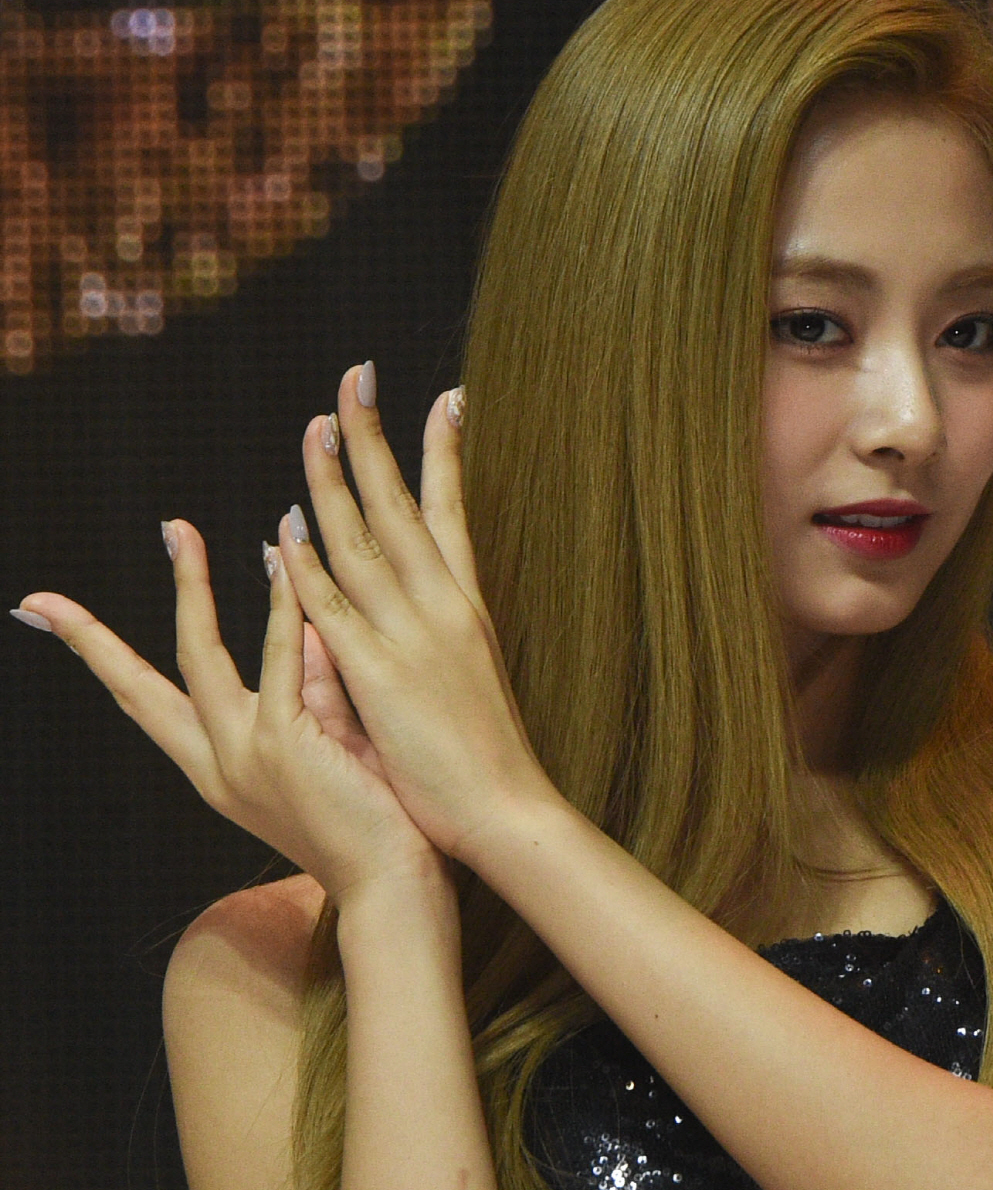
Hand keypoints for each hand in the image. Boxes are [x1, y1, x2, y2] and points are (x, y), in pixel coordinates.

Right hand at [11, 513, 447, 907]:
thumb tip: (302, 626)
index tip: (46, 617)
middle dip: (91, 634)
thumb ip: (310, 689)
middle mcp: (217, 765)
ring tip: (177, 530)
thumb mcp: (329, 745)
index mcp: (218, 770)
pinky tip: (282, 561)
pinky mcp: (285, 747)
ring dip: (189, 586)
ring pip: (197, 656)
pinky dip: (280, 607)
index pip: (145, 704)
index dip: (99, 658)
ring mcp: (245, 757)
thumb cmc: (375, 825)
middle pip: (137, 686)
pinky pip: (278, 660)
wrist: (395, 889)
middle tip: (46, 596)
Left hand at [278, 364, 556, 872]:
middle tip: (357, 377)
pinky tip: (288, 527)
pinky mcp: (379, 677)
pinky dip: (309, 567)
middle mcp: (444, 608)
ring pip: (364, 543)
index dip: (446, 454)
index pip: (453, 513)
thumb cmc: (491, 759)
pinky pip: (334, 611)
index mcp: (469, 608)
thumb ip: (443, 637)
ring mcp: (411, 638)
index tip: (447, 398)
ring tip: (316, 425)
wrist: (508, 812)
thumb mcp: (475, 679)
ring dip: (334, 481)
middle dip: (378, 438)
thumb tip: (426, 605)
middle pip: (404, 506)